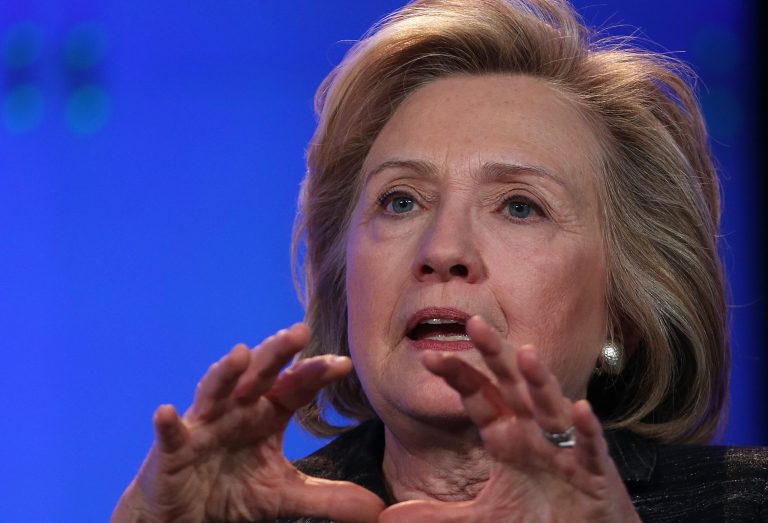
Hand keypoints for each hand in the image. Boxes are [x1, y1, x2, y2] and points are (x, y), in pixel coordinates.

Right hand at [111, 323, 384, 522]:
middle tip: (298, 332)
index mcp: (266, 414)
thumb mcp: (284, 496)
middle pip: (258, 375)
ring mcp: (203, 425)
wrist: (183, 515)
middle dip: (276, 353)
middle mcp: (236, 409)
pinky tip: (166, 412)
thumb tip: (376, 509)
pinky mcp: (172, 448)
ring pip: (215, 391)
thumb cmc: (233, 492)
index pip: (295, 386)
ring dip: (225, 373)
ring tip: (241, 354)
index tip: (343, 364)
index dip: (315, 373)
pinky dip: (168, 423)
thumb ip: (327, 498)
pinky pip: (171, 433)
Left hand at [379, 316, 639, 522]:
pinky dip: (586, 429)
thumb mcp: (484, 518)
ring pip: (552, 406)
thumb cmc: (540, 521)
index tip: (428, 356)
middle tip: (474, 322)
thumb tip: (390, 515)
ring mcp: (566, 449)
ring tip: (526, 354)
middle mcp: (534, 433)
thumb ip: (440, 516)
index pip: (479, 396)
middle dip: (496, 354)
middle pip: (513, 385)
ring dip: (541, 380)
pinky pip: (590, 446)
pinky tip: (580, 408)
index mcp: (507, 437)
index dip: (457, 374)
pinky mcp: (596, 473)